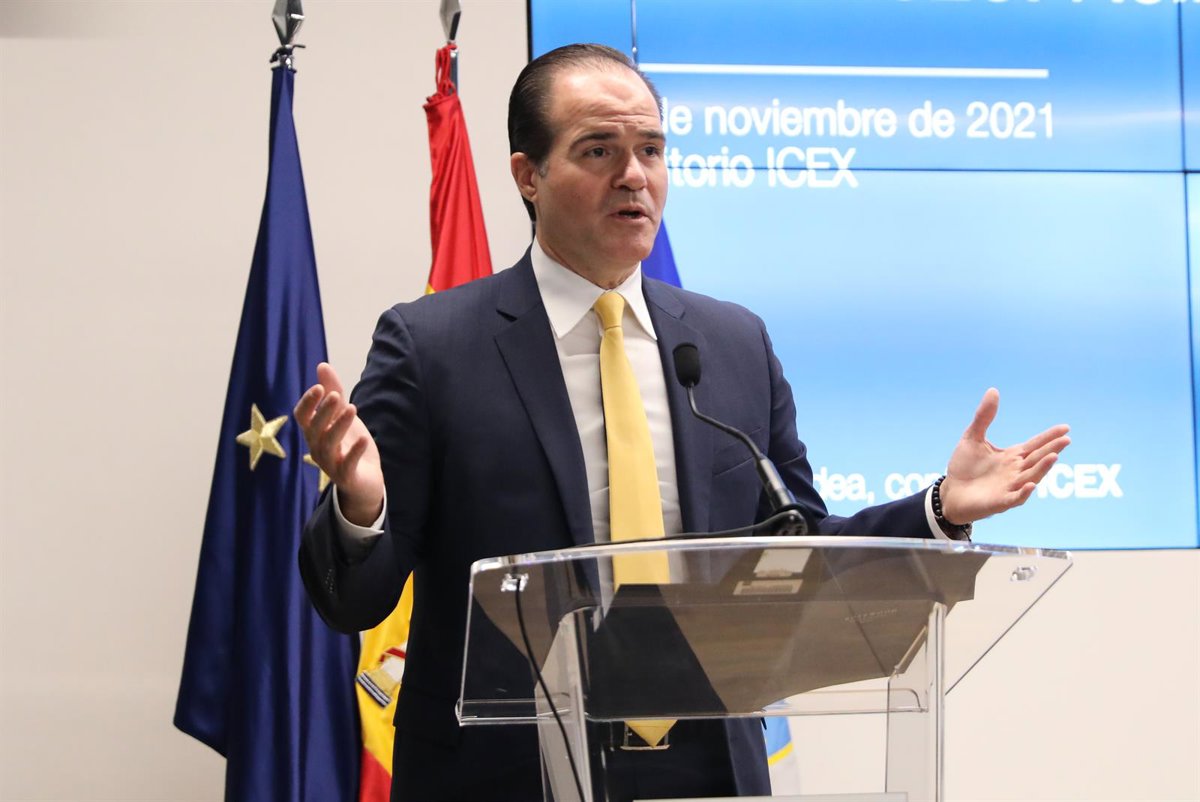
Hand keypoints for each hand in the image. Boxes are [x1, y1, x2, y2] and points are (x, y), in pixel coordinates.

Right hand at [294, 362, 384, 526]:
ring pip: (329, 444)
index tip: (318, 387)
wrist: (365, 480)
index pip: (302, 416)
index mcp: (314, 433)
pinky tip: (364, 439)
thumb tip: (322, 365)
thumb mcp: (342, 416)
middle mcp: (317, 448)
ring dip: (340, 425)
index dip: (308, 403)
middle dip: (324, 412)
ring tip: (353, 408)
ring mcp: (330, 464)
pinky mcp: (346, 476)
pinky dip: (354, 452)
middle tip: (336, 395)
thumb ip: (333, 392)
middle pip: (315, 428)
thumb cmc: (349, 444)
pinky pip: (347, 465)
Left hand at [939, 388, 1069, 524]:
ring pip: (1031, 477)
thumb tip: (993, 390)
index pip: (1035, 445)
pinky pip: (1015, 498)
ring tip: (1053, 456)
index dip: (1049, 437)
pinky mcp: (1000, 502)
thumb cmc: (964, 467)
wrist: (950, 492)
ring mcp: (1010, 487)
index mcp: (1012, 457)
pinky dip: (1023, 492)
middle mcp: (1016, 471)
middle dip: (1052, 449)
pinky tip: (1030, 484)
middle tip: (1066, 439)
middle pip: (1037, 459)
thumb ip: (984, 417)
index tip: (1065, 428)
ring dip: (1042, 468)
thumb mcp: (972, 438)